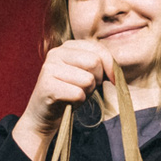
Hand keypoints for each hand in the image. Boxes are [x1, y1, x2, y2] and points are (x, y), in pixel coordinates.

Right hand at [10, 40, 115, 160]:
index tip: (111, 79)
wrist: (44, 114)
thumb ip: (101, 66)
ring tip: (74, 94)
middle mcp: (56, 53)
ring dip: (86, 92)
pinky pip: (78, 94)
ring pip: (88, 79)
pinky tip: (67, 101)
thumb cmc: (69, 92)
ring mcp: (49, 68)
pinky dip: (78, 101)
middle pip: (95, 62)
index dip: (110, 66)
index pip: (98, 49)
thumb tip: (116, 72)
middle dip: (96, 80)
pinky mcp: (47, 86)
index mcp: (67, 46)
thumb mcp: (88, 74)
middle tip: (84, 88)